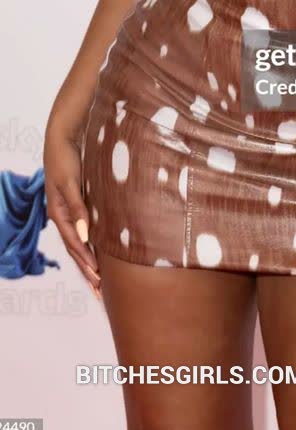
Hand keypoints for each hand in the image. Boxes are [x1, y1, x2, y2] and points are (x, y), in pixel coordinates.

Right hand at [43, 121, 101, 299]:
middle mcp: (64, 216)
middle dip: (87, 271)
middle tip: (100, 292)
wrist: (63, 137)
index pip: (75, 245)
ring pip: (80, 243)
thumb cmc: (66, 157)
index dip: (86, 262)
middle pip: (76, 249)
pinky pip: (85, 230)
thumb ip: (79, 208)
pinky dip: (92, 245)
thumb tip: (86, 236)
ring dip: (90, 261)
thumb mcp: (71, 182)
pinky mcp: (78, 204)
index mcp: (59, 214)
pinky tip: (102, 252)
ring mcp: (70, 211)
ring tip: (100, 281)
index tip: (99, 279)